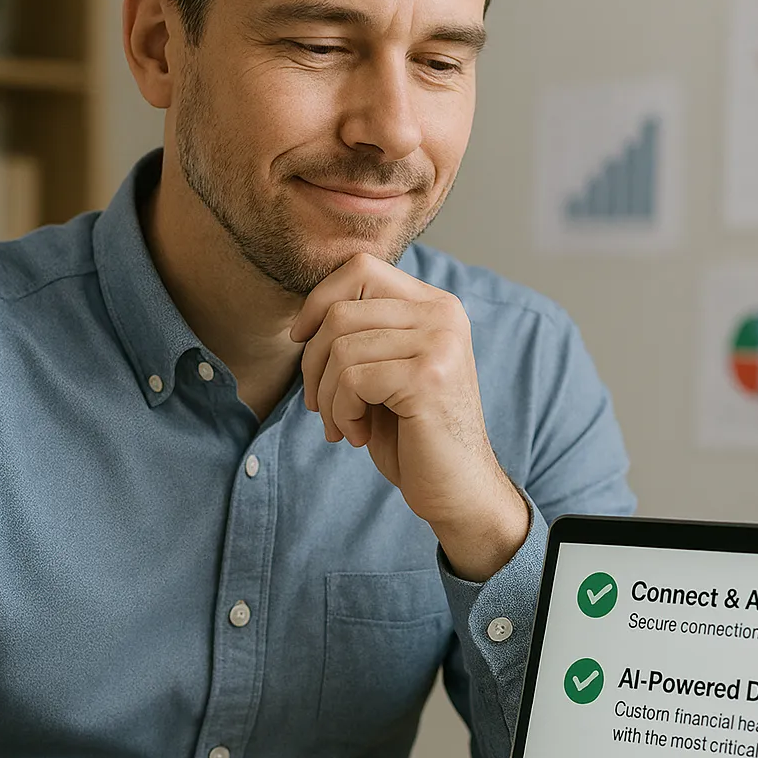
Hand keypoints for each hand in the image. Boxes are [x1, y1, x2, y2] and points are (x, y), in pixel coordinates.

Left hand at [290, 253, 529, 580]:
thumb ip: (362, 333)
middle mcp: (443, 315)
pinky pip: (352, 380)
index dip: (318, 300)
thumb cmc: (414, 434)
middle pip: (341, 311)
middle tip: (321, 404)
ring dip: (329, 396)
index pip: (361, 268)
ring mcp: (439, 343)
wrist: (457, 489)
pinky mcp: (428, 377)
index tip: (301, 339)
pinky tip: (358, 435)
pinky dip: (343, 413)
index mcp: (435, 305)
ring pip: (341, 349)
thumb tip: (304, 316)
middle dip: (313, 363)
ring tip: (343, 425)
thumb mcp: (386, 371)